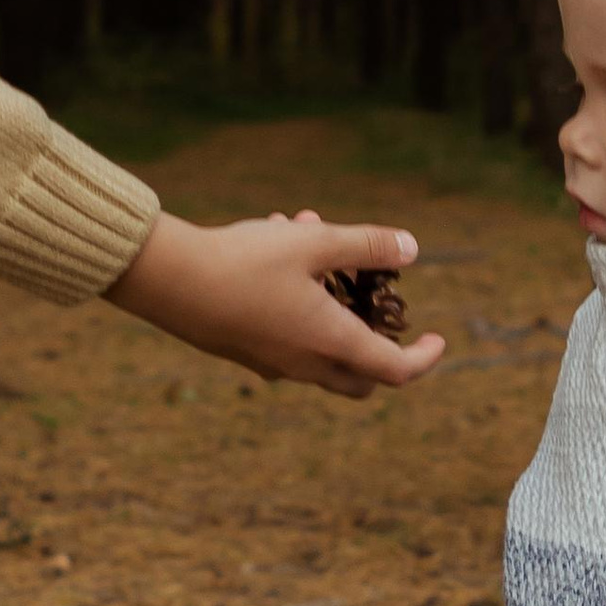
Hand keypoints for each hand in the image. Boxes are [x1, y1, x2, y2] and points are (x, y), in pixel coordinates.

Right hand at [105, 210, 446, 395]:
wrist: (168, 281)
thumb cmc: (244, 262)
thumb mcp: (314, 243)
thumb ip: (366, 245)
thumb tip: (412, 247)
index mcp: (330, 343)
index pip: (395, 371)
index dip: (424, 358)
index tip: (438, 338)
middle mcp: (304, 363)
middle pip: (359, 377)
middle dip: (378, 347)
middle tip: (378, 308)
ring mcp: (271, 362)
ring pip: (319, 347)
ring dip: (328, 298)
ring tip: (309, 228)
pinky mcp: (244, 350)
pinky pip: (286, 336)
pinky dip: (297, 301)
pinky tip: (274, 238)